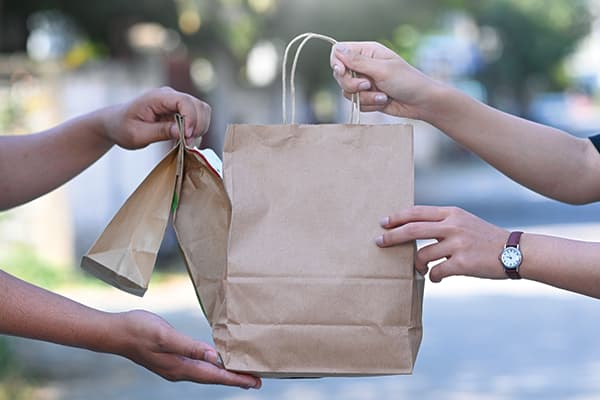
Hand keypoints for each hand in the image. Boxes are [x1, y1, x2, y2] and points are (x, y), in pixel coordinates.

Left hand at [100, 87, 210, 149]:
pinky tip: (185, 139)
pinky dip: (197, 129)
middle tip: (187, 143)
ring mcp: (176, 102)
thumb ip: (159, 132)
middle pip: (198, 105)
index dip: (191, 119)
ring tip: (187, 142)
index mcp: (157, 97)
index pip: (185, 102)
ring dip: (200, 127)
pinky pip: (197, 117)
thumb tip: (182, 132)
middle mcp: (170, 96)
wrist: (115, 123)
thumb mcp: (137, 134)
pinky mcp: (180, 110)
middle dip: (198, 125)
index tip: (186, 136)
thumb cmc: (123, 128)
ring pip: (202, 110)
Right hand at [113, 310, 260, 388]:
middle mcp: (179, 370)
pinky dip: (212, 366)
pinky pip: (198, 366)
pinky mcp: (170, 359)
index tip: (255, 382)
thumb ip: (189, 347)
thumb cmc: (139, 330)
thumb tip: (213, 357)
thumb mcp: (165, 336)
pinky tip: (215, 361)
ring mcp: (174, 366)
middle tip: (256, 381)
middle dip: (235, 379)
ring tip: (241, 373)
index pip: (215, 376)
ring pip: (206, 373)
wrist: (115, 332)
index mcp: (180, 367)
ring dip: (225, 374)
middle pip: (214, 378)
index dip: (236, 379)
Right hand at [330, 42, 442, 119]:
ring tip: (383, 96)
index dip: (337, 63)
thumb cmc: (407, 81)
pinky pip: (356, 103)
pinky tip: (384, 101)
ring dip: (365, 97)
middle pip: (339, 74)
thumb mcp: (382, 69)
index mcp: (367, 52)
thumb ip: (357, 61)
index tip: (343, 71)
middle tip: (368, 85)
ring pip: (347, 91)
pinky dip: (369, 104)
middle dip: (352, 84)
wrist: (422, 102)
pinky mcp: (367, 97)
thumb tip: (337, 49)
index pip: (339, 52)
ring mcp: (365, 82)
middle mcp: (363, 65)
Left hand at [375, 206, 509, 281]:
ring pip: (422, 255)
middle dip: (392, 237)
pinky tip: (437, 278)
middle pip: (412, 229)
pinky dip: (434, 277)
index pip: (417, 212)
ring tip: (420, 269)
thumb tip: (412, 227)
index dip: (397, 217)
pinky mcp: (463, 263)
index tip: (382, 223)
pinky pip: (437, 272)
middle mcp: (453, 226)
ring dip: (417, 265)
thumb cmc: (485, 238)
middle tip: (379, 242)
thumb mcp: (464, 221)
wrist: (516, 252)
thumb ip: (442, 222)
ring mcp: (458, 244)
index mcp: (451, 213)